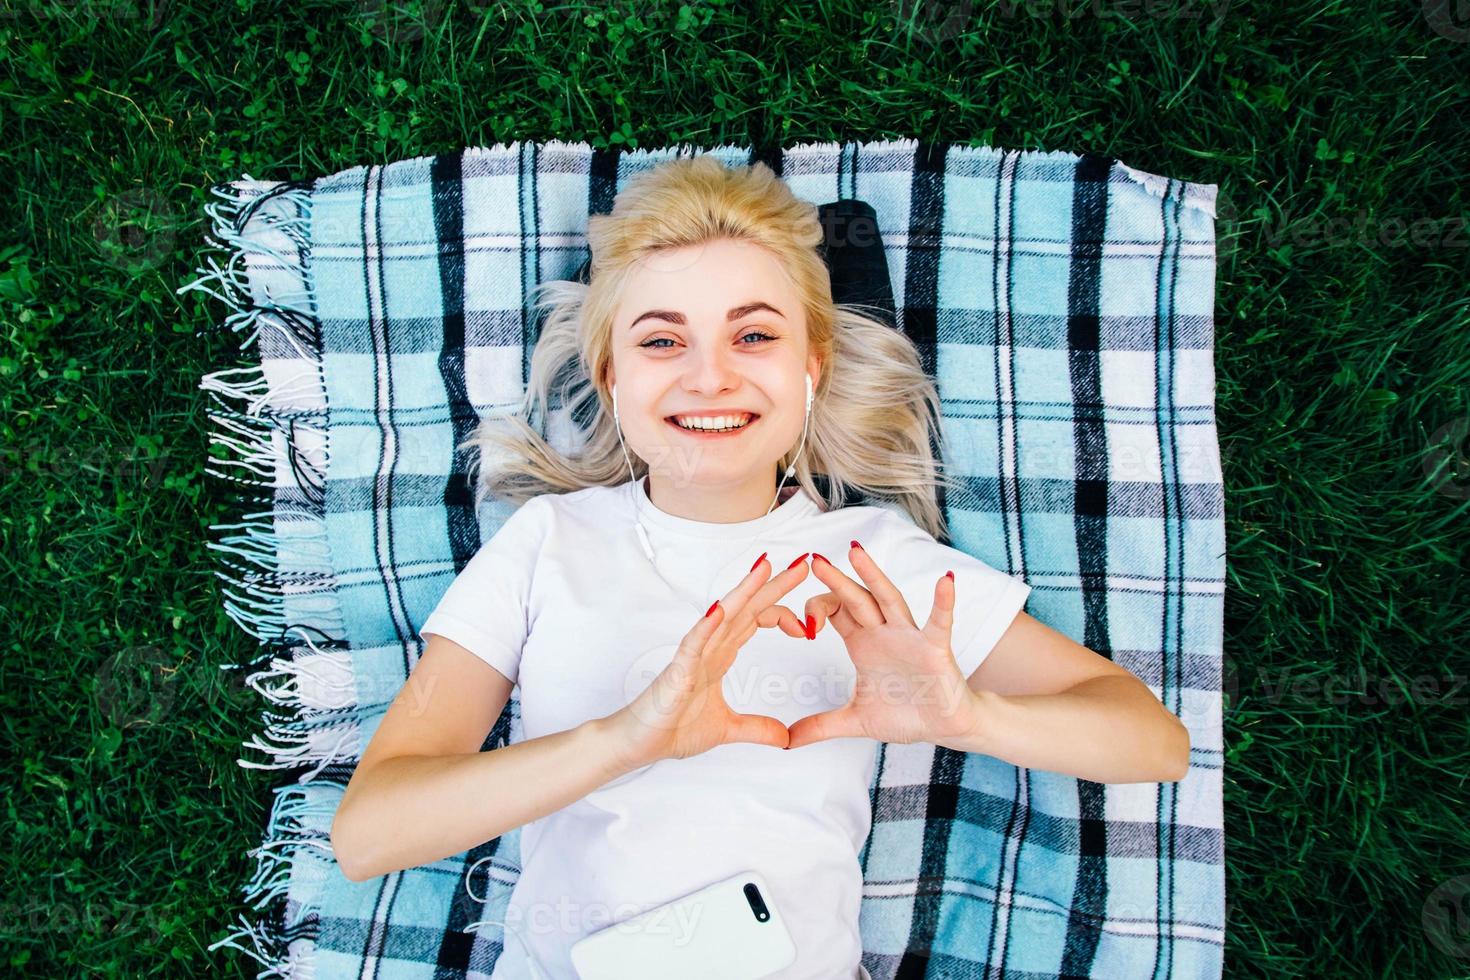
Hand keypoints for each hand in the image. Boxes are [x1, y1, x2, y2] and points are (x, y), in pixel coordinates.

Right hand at [610, 555, 811, 766]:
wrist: (639, 744)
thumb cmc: (672, 727)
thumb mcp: (727, 729)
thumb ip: (757, 729)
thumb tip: (785, 737)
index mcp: (722, 654)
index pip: (757, 621)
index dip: (784, 614)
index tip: (809, 622)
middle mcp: (710, 647)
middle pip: (748, 608)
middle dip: (775, 586)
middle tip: (802, 563)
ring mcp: (693, 656)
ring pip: (722, 616)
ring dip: (744, 591)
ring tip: (765, 568)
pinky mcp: (677, 671)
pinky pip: (693, 644)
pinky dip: (707, 626)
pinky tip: (720, 610)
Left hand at [786, 542, 977, 749]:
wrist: (944, 727)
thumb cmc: (906, 714)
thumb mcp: (854, 720)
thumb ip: (820, 726)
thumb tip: (786, 741)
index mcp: (862, 643)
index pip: (835, 612)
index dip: (816, 610)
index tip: (801, 627)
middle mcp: (883, 633)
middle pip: (855, 600)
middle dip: (835, 581)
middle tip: (814, 560)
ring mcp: (910, 637)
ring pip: (888, 600)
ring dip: (872, 577)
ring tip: (856, 553)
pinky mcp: (935, 649)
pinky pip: (939, 623)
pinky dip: (943, 603)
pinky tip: (945, 581)